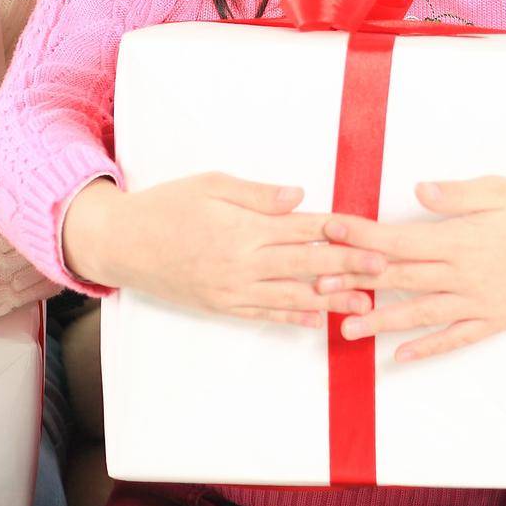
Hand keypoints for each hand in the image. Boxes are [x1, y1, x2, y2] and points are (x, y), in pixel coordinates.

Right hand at [63, 173, 382, 326]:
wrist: (122, 243)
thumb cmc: (167, 205)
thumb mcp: (211, 184)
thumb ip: (257, 193)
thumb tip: (300, 196)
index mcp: (244, 227)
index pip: (303, 228)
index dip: (340, 231)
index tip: (371, 233)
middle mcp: (243, 262)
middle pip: (306, 265)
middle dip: (349, 267)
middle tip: (384, 270)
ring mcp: (232, 289)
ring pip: (291, 296)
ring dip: (330, 300)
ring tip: (363, 304)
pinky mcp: (220, 306)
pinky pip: (262, 315)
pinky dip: (291, 319)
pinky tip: (315, 321)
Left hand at [319, 176, 505, 361]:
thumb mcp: (497, 188)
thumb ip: (455, 194)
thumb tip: (418, 189)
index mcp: (462, 239)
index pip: (401, 239)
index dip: (363, 236)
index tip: (332, 231)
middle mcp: (466, 275)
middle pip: (402, 278)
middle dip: (359, 279)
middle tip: (319, 284)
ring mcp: (479, 302)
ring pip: (422, 314)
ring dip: (382, 320)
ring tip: (346, 329)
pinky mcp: (494, 320)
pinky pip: (456, 338)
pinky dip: (427, 348)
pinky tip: (399, 357)